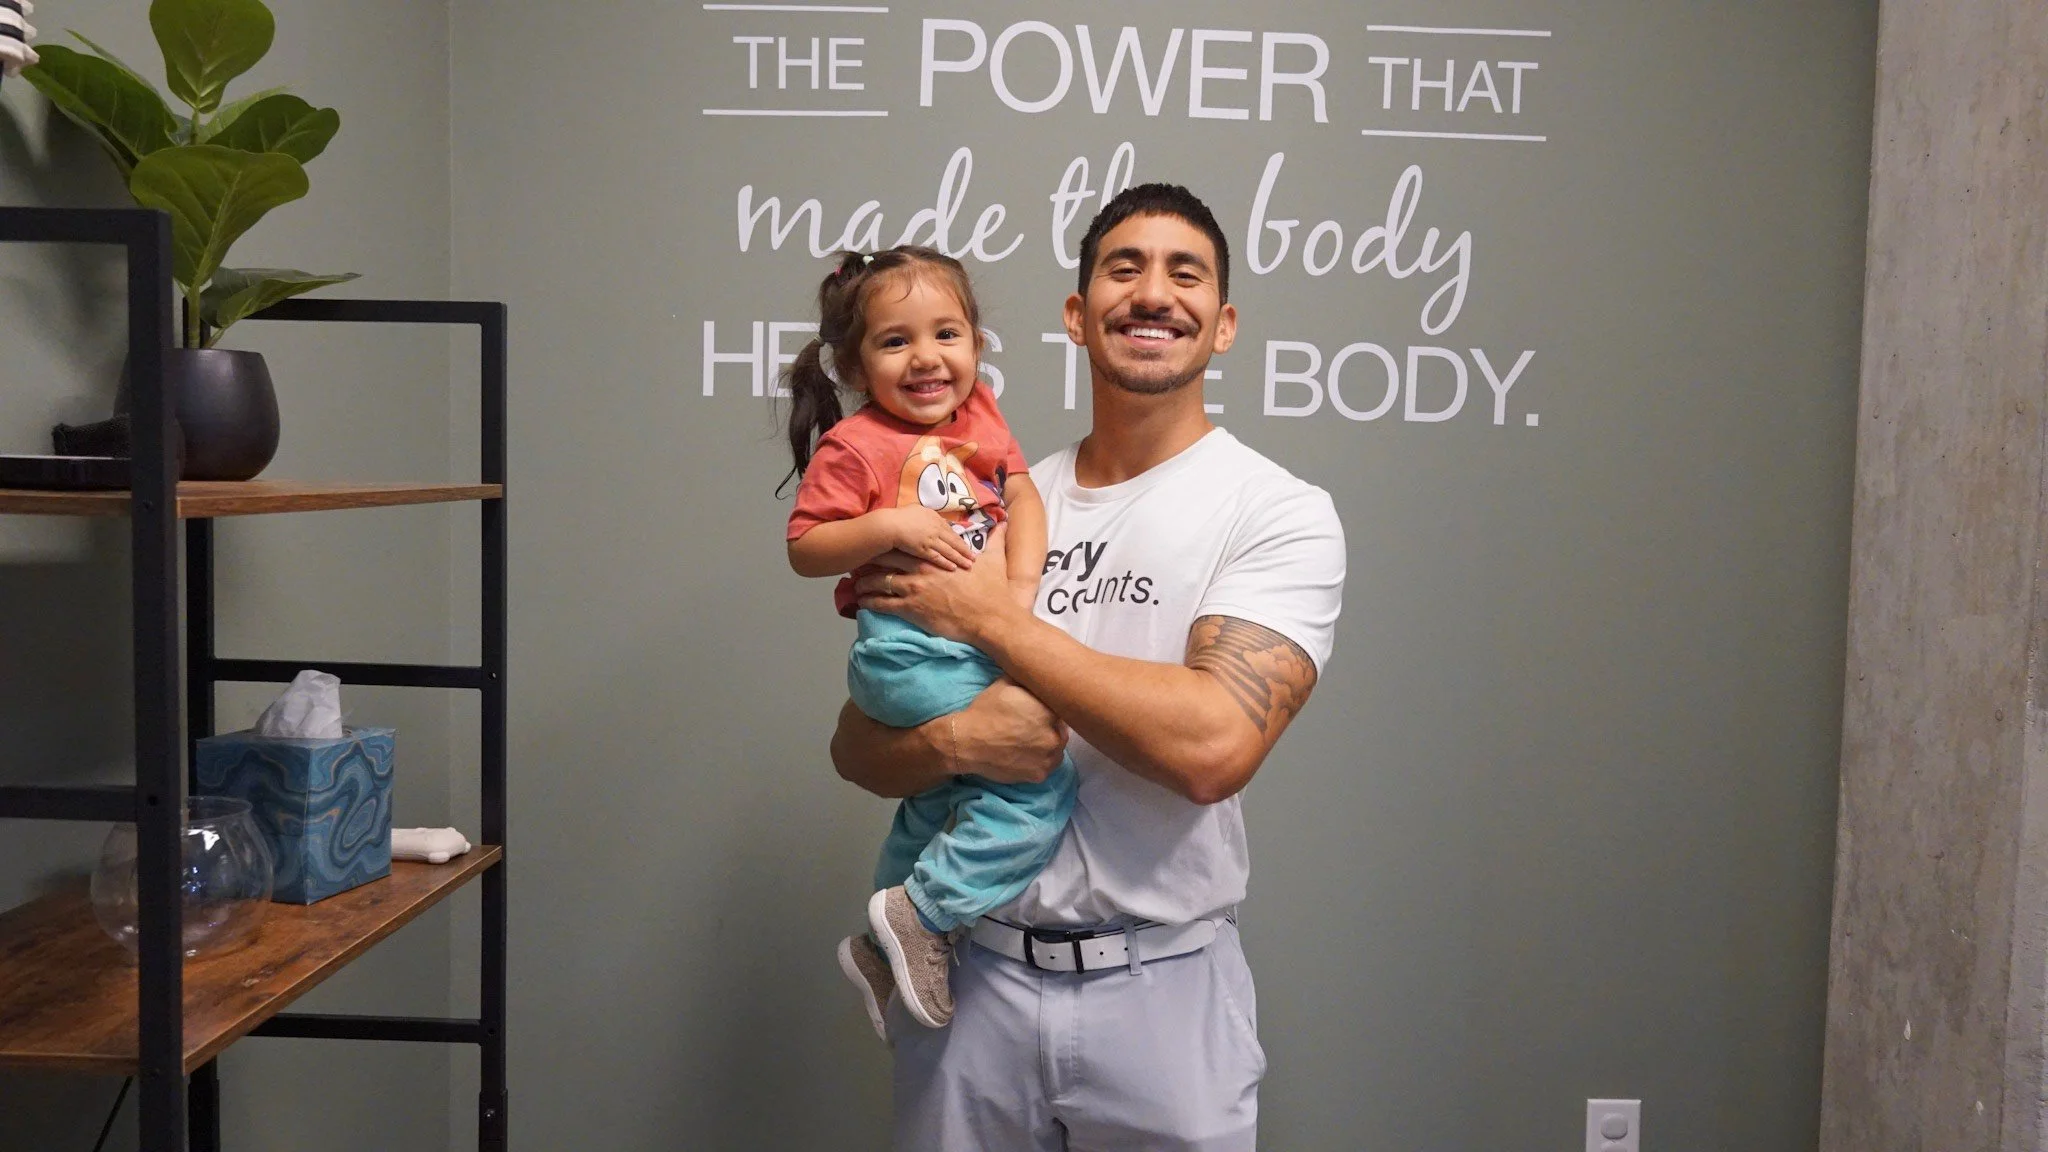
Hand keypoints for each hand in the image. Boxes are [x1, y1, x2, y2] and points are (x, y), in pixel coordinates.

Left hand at [859, 523, 1019, 644]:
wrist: (991, 619)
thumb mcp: (995, 561)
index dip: (890, 545)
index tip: (880, 544)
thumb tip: (1003, 523)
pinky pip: (882, 604)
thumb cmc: (992, 592)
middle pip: (887, 560)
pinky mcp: (911, 610)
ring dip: (865, 582)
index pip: (906, 546)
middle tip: (859, 560)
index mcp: (936, 557)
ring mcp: (914, 590)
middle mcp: (921, 570)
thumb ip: (995, 541)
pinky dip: (869, 603)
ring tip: (855, 584)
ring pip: (880, 582)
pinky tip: (861, 603)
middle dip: (871, 560)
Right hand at [876, 506, 976, 570]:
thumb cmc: (897, 517)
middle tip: (973, 557)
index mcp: (932, 516)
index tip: (964, 544)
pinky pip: (938, 557)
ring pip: (949, 550)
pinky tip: (954, 567)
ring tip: (969, 565)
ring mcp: (931, 538)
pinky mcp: (924, 549)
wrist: (888, 525)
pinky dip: (947, 562)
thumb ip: (921, 515)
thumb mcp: (913, 510)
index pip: (948, 528)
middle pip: (953, 540)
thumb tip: (923, 515)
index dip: (957, 538)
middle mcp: (935, 527)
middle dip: (964, 549)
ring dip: (960, 558)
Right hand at [951, 678, 1067, 784]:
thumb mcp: (1006, 683)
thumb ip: (1027, 679)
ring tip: (1029, 743)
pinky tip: (1026, 756)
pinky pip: (1047, 766)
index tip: (1038, 712)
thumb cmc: (986, 710)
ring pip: (1056, 750)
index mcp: (1050, 711)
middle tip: (1031, 728)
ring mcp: (1048, 758)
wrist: (967, 742)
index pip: (1061, 709)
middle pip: (1061, 731)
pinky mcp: (1039, 775)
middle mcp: (1055, 735)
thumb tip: (1037, 671)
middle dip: (1050, 728)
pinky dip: (1040, 762)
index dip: (1049, 711)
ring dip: (1047, 746)